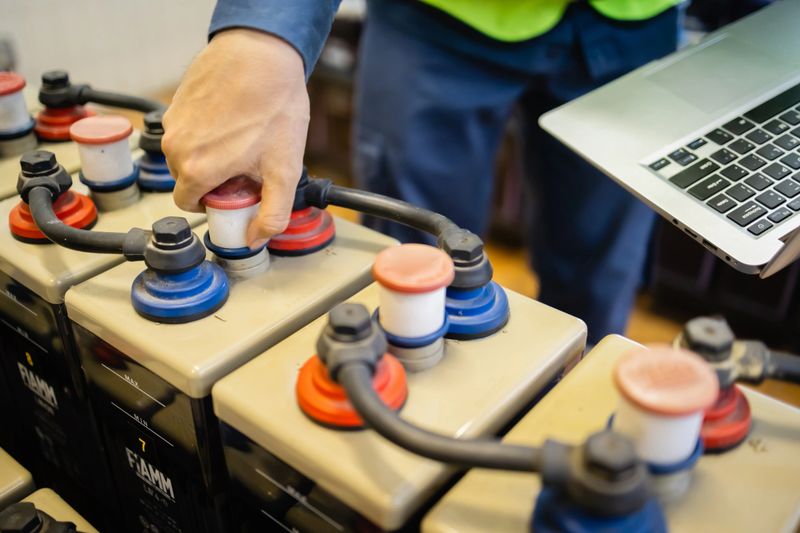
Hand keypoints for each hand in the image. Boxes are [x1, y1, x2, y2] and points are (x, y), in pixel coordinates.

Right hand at [162, 28, 308, 247]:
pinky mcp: (175, 102)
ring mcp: (173, 122)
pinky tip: (231, 118)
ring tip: (240, 138)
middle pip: (187, 179)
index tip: (233, 194)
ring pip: (186, 153)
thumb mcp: (283, 171)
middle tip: (244, 165)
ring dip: (209, 153)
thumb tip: (256, 239)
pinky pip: (187, 128)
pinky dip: (205, 130)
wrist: (262, 55)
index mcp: (196, 170)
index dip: (213, 203)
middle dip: (214, 179)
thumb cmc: (273, 108)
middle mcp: (175, 147)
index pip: (189, 204)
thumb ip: (272, 214)